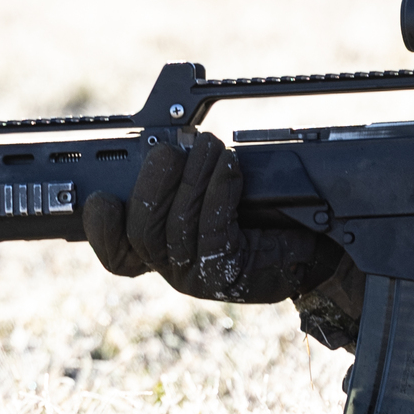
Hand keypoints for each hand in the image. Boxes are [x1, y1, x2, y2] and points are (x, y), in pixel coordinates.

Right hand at [82, 133, 338, 303]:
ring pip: (174, 227)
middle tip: (171, 149)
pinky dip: (218, 191)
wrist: (311, 245)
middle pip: (140, 232)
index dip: (101, 228)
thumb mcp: (215, 189)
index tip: (102, 196)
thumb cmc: (262, 213)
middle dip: (152, 183)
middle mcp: (172, 267)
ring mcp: (198, 276)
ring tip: (210, 146)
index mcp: (160, 250)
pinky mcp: (228, 273)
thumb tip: (171, 137)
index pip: (116, 252)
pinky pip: (212, 230)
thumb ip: (183, 174)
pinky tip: (229, 168)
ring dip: (191, 178)